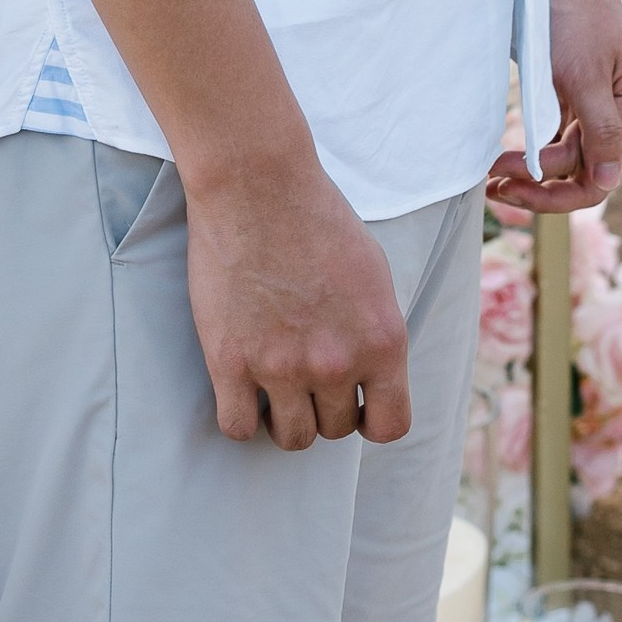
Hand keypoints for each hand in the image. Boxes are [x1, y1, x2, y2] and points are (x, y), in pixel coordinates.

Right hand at [185, 144, 411, 449]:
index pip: (390, 426)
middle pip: (335, 431)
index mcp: (382, 341)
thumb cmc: (317, 216)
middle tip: (303, 372)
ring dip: (284, 417)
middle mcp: (337, 362)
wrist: (257, 183)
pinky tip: (240, 389)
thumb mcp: (374, 274)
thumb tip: (373, 376)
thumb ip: (376, 333)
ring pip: (291, 438)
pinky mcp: (231, 361)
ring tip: (273, 384)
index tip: (353, 403)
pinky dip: (240, 417)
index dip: (370, 420)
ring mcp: (282, 366)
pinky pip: (237, 427)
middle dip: (322, 407)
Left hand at [485, 0, 621, 216]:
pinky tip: (508, 156)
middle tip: (494, 189)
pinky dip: (532, 148)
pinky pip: (553, 134)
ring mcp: (592, 103)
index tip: (514, 186)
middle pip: (578, 170)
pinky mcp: (570, 91)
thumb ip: (600, 131)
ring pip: (563, 156)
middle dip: (537, 186)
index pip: (597, 177)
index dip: (556, 194)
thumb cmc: (576, 17)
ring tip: (492, 180)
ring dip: (531, 171)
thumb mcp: (585, 76)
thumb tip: (609, 183)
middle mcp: (614, 113)